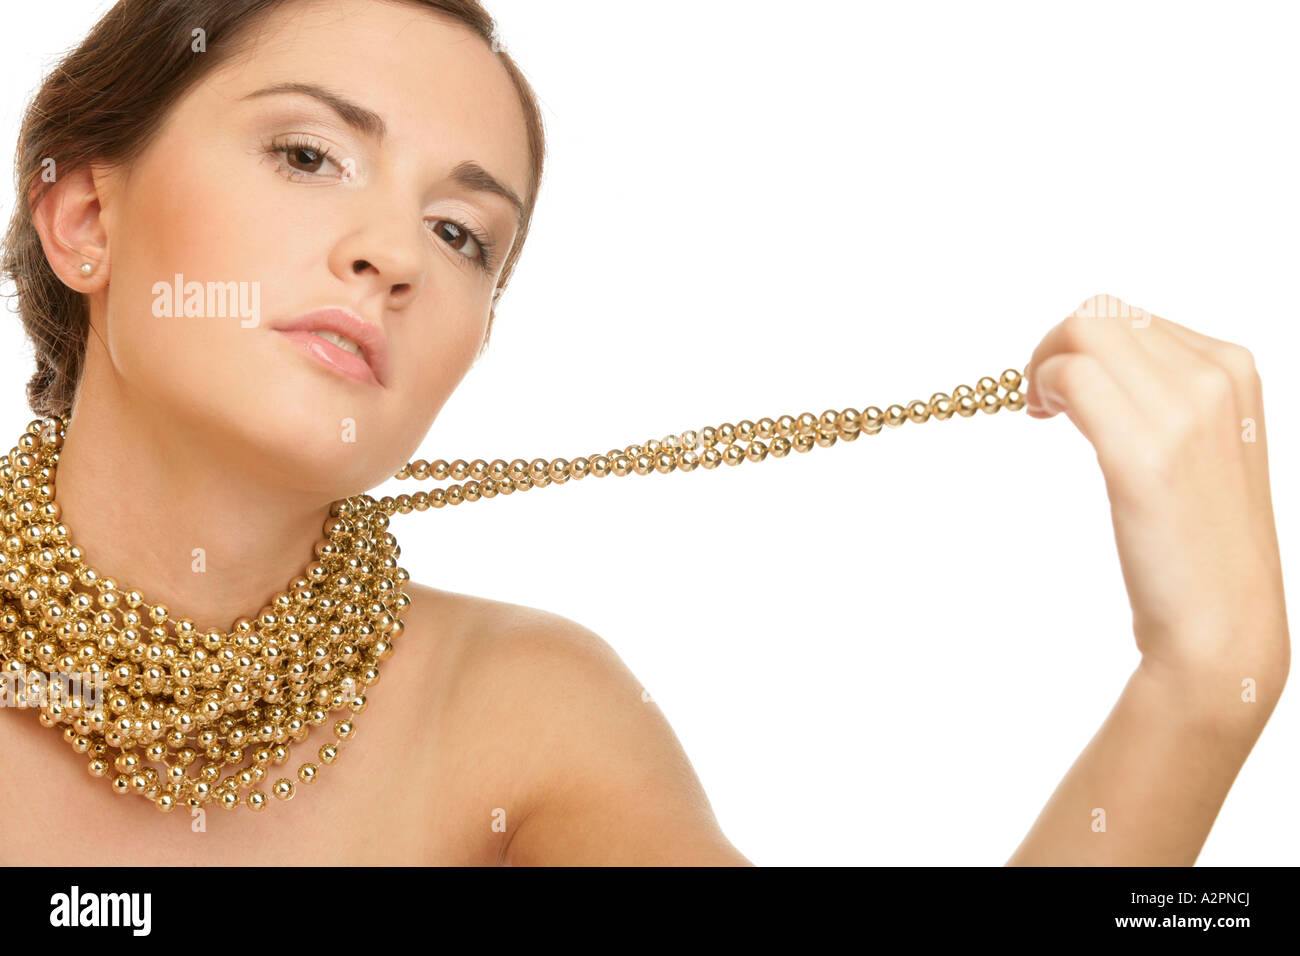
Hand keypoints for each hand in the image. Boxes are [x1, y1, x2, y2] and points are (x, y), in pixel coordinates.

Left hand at [1022, 294, 1288, 686]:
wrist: (1224, 629)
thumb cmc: (1200, 546)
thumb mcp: (1205, 451)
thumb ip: (1167, 400)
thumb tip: (1099, 364)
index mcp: (1235, 372)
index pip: (1134, 316)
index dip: (1084, 343)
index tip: (1065, 388)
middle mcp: (1216, 381)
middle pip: (1104, 312)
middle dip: (1056, 345)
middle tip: (1040, 398)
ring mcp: (1186, 415)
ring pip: (1085, 331)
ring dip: (1043, 363)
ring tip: (1038, 409)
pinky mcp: (1144, 456)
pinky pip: (1074, 378)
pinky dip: (1041, 386)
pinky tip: (1041, 419)